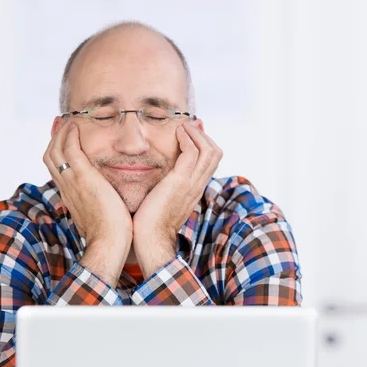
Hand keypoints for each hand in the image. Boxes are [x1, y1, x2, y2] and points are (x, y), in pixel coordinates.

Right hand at [43, 120, 132, 285]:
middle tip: (62, 125)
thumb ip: (98, 207)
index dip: (58, 154)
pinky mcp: (84, 178)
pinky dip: (70, 135)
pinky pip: (70, 149)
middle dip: (54, 139)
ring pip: (55, 150)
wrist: (109, 243)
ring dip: (61, 133)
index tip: (64, 141)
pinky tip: (77, 126)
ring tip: (69, 121)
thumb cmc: (111, 235)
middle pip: (50, 157)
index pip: (57, 171)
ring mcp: (73, 182)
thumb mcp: (99, 218)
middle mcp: (66, 188)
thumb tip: (105, 204)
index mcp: (70, 197)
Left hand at [132, 122, 222, 277]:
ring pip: (209, 150)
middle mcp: (198, 186)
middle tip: (188, 126)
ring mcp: (192, 184)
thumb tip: (159, 178)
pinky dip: (187, 138)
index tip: (189, 133)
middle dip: (203, 135)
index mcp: (194, 190)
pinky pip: (192, 152)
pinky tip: (176, 133)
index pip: (210, 162)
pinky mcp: (181, 182)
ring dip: (196, 133)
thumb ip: (165, 189)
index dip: (204, 144)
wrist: (150, 240)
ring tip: (182, 126)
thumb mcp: (162, 201)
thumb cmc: (150, 224)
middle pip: (216, 153)